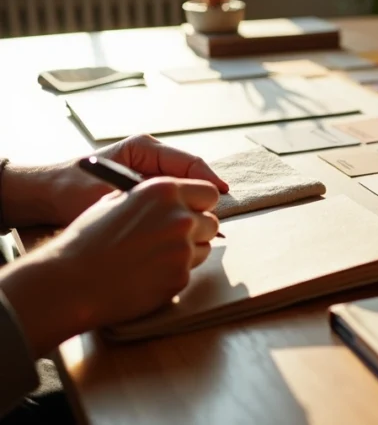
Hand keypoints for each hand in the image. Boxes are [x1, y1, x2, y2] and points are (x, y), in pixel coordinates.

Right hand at [0, 177, 219, 356]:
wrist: (72, 280)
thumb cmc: (89, 238)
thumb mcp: (117, 200)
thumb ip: (153, 197)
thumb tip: (179, 199)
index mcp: (164, 191)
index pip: (209, 192)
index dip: (200, 203)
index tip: (192, 210)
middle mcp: (180, 217)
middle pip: (211, 221)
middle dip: (197, 228)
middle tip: (173, 236)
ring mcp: (182, 249)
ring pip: (204, 247)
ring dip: (188, 250)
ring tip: (155, 254)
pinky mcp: (180, 277)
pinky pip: (189, 270)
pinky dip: (174, 271)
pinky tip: (148, 272)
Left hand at [1, 134, 227, 227]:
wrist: (46, 196)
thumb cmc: (71, 190)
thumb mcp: (107, 194)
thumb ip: (143, 200)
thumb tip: (178, 211)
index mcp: (145, 148)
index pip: (189, 162)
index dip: (208, 181)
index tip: (222, 197)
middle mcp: (151, 157)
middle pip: (192, 175)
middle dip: (204, 197)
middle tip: (213, 219)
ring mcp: (151, 172)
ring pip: (185, 188)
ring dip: (193, 207)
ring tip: (203, 228)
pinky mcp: (147, 188)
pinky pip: (173, 198)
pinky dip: (180, 213)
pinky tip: (184, 230)